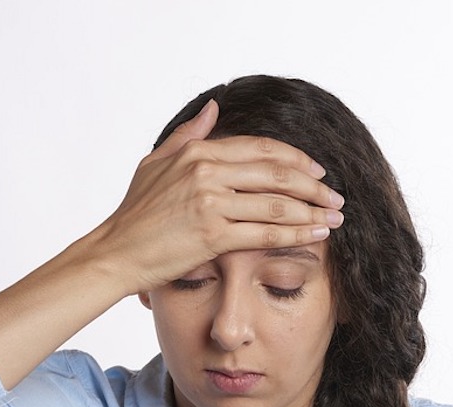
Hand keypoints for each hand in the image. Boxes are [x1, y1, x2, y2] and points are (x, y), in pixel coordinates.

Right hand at [94, 99, 344, 293]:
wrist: (116, 252)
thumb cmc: (134, 214)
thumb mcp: (155, 163)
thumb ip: (188, 135)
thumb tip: (215, 108)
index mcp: (197, 151)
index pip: (261, 148)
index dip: (296, 158)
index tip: (318, 171)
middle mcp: (206, 172)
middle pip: (277, 173)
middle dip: (314, 186)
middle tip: (336, 197)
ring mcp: (210, 202)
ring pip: (277, 204)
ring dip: (313, 211)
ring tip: (334, 218)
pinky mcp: (213, 235)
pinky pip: (266, 233)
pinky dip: (297, 233)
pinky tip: (316, 235)